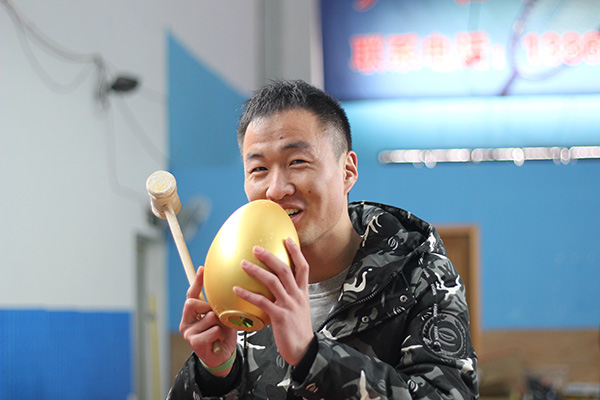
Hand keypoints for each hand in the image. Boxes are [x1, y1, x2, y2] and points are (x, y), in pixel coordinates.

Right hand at [180, 266, 236, 375]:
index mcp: (192, 313)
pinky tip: (218, 340)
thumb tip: (225, 288)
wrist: (222, 356)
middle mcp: (186, 321)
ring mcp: (188, 332)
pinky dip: (220, 334)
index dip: (196, 281)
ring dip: (218, 324)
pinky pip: (212, 330)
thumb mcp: (222, 316)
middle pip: (191, 302)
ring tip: (219, 331)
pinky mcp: (194, 342)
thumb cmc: (222, 334)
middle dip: (207, 306)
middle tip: (215, 315)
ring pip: (207, 316)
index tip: (201, 269)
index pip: (191, 294)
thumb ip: (218, 305)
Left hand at [234, 237, 312, 365]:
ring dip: (256, 271)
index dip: (295, 252)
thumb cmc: (298, 329)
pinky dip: (248, 294)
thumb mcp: (299, 308)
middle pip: (285, 270)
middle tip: (256, 248)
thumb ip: (290, 295)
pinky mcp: (280, 316)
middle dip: (270, 256)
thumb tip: (277, 286)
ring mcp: (289, 305)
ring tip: (243, 264)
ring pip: (273, 282)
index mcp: (303, 292)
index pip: (303, 267)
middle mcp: (297, 296)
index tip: (287, 239)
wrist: (303, 349)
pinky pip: (262, 302)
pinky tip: (237, 289)